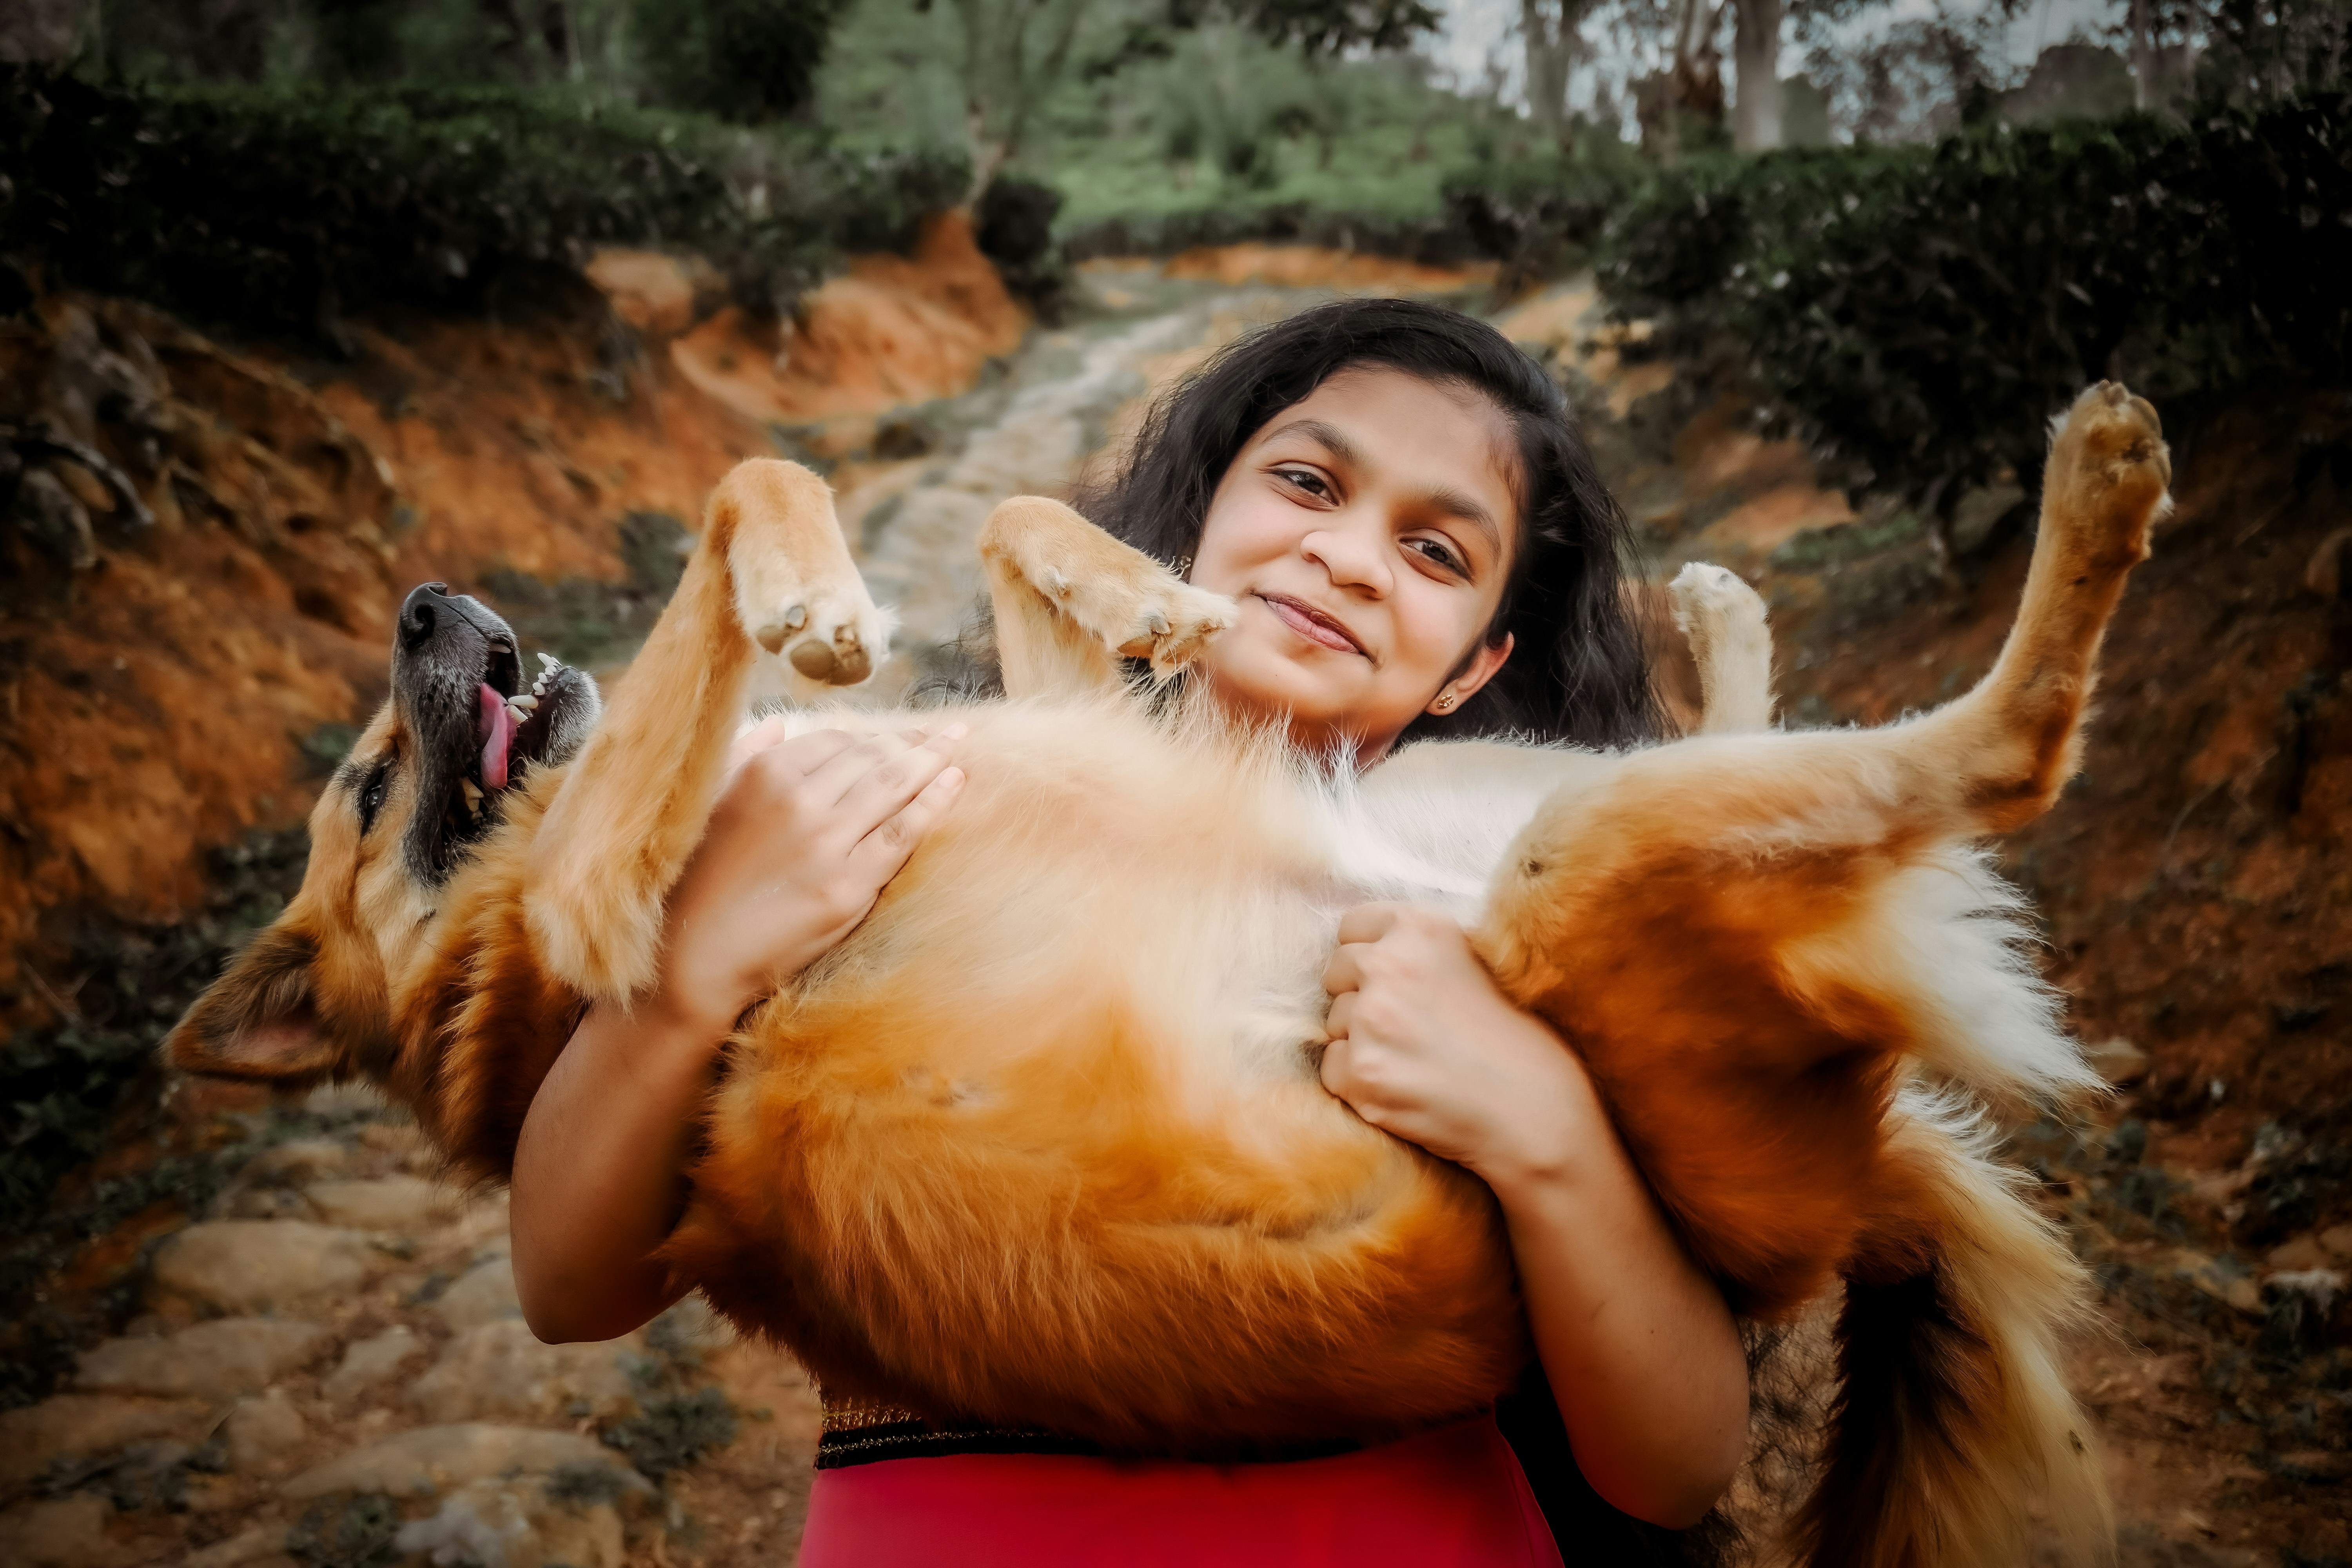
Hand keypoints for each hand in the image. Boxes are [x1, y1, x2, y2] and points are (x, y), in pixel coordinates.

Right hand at [655, 718, 966, 1030]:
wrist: (693, 956)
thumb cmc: (698, 880)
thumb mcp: (709, 802)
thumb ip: (745, 755)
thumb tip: (779, 723)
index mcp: (764, 774)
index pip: (837, 740)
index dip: (874, 735)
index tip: (900, 735)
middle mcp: (798, 800)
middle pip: (872, 758)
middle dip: (913, 741)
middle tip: (946, 733)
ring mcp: (826, 843)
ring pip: (893, 786)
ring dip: (932, 760)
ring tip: (957, 744)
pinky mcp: (848, 886)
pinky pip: (903, 833)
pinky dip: (934, 802)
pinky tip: (955, 782)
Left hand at [1319, 903, 1594, 1188]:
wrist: (1535, 1113)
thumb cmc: (1517, 1041)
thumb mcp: (1477, 962)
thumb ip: (1421, 950)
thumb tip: (1370, 949)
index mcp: (1421, 928)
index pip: (1353, 926)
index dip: (1369, 953)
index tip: (1389, 976)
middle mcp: (1388, 966)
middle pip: (1337, 972)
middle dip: (1360, 995)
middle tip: (1405, 1024)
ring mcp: (1370, 1022)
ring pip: (1335, 1023)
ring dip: (1361, 1040)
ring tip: (1413, 1059)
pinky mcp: (1361, 1074)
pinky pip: (1333, 1067)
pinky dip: (1358, 1080)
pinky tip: (1402, 1086)